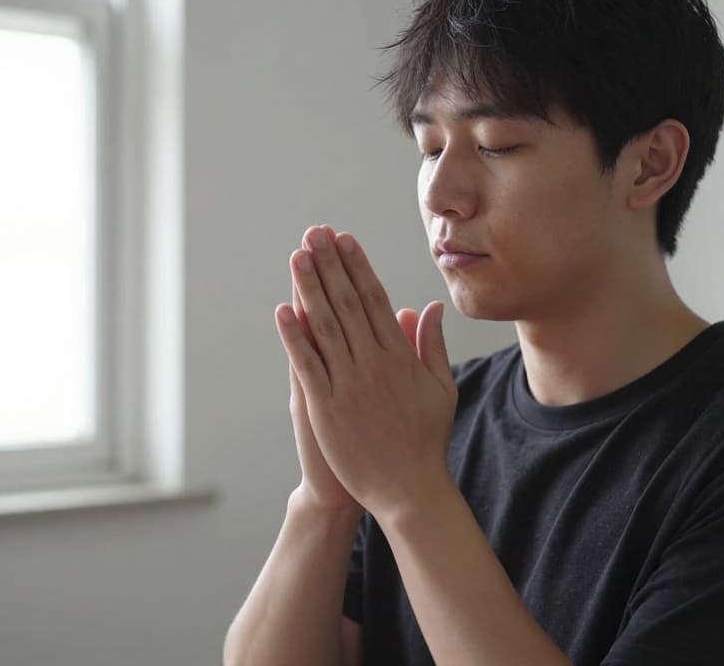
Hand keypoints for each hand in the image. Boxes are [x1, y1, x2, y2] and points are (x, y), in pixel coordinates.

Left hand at [285, 265, 426, 514]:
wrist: (408, 490)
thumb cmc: (426, 440)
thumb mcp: (441, 389)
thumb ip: (433, 345)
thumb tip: (431, 306)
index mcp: (401, 357)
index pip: (375, 300)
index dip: (358, 267)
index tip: (345, 240)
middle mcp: (374, 364)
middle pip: (347, 304)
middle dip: (330, 265)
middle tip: (316, 233)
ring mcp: (348, 385)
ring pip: (325, 327)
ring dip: (309, 288)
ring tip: (297, 257)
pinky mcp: (326, 407)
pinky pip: (307, 364)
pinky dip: (294, 336)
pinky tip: (283, 310)